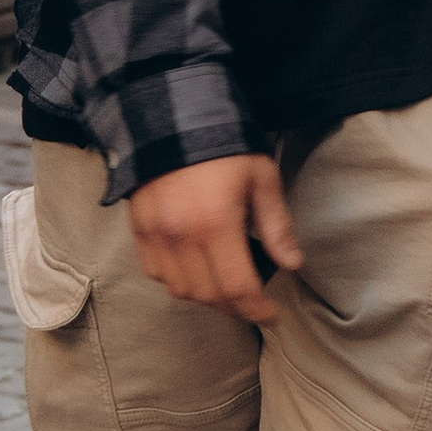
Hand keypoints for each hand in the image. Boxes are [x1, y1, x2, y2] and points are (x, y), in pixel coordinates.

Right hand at [127, 153, 302, 320]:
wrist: (172, 115)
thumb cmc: (224, 146)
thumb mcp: (261, 177)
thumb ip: (277, 225)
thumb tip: (292, 264)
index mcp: (216, 223)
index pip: (237, 288)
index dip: (257, 310)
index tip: (272, 315)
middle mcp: (181, 235)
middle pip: (208, 296)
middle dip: (235, 307)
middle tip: (253, 303)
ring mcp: (155, 234)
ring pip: (180, 290)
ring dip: (205, 296)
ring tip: (225, 285)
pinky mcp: (139, 228)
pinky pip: (155, 272)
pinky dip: (176, 280)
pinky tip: (195, 268)